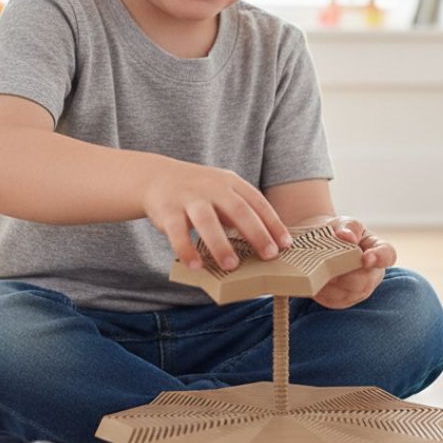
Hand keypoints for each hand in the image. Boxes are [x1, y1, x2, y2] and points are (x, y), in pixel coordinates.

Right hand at [143, 158, 292, 271]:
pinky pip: (177, 232)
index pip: (257, 202)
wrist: (157, 177)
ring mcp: (189, 197)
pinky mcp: (168, 210)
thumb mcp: (223, 192)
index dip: (273, 223)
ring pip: (207, 220)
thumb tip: (267, 244)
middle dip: (256, 233)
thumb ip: (241, 212)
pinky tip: (195, 266)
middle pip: (238, 209)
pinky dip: (186, 249)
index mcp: (231, 183)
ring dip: (220, 244)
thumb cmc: (199, 192)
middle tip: (269, 255)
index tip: (285, 244)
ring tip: (231, 266)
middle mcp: (212, 187)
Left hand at [306, 215, 396, 308]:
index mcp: (377, 250)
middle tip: (326, 263)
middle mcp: (372, 274)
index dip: (379, 258)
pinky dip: (321, 291)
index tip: (366, 258)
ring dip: (331, 283)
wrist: (318, 242)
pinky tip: (313, 278)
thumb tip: (347, 236)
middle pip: (364, 282)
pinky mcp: (341, 301)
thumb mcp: (344, 223)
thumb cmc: (337, 231)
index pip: (387, 255)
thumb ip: (349, 227)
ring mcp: (358, 291)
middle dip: (345, 275)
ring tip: (317, 268)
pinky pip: (332, 301)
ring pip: (347, 294)